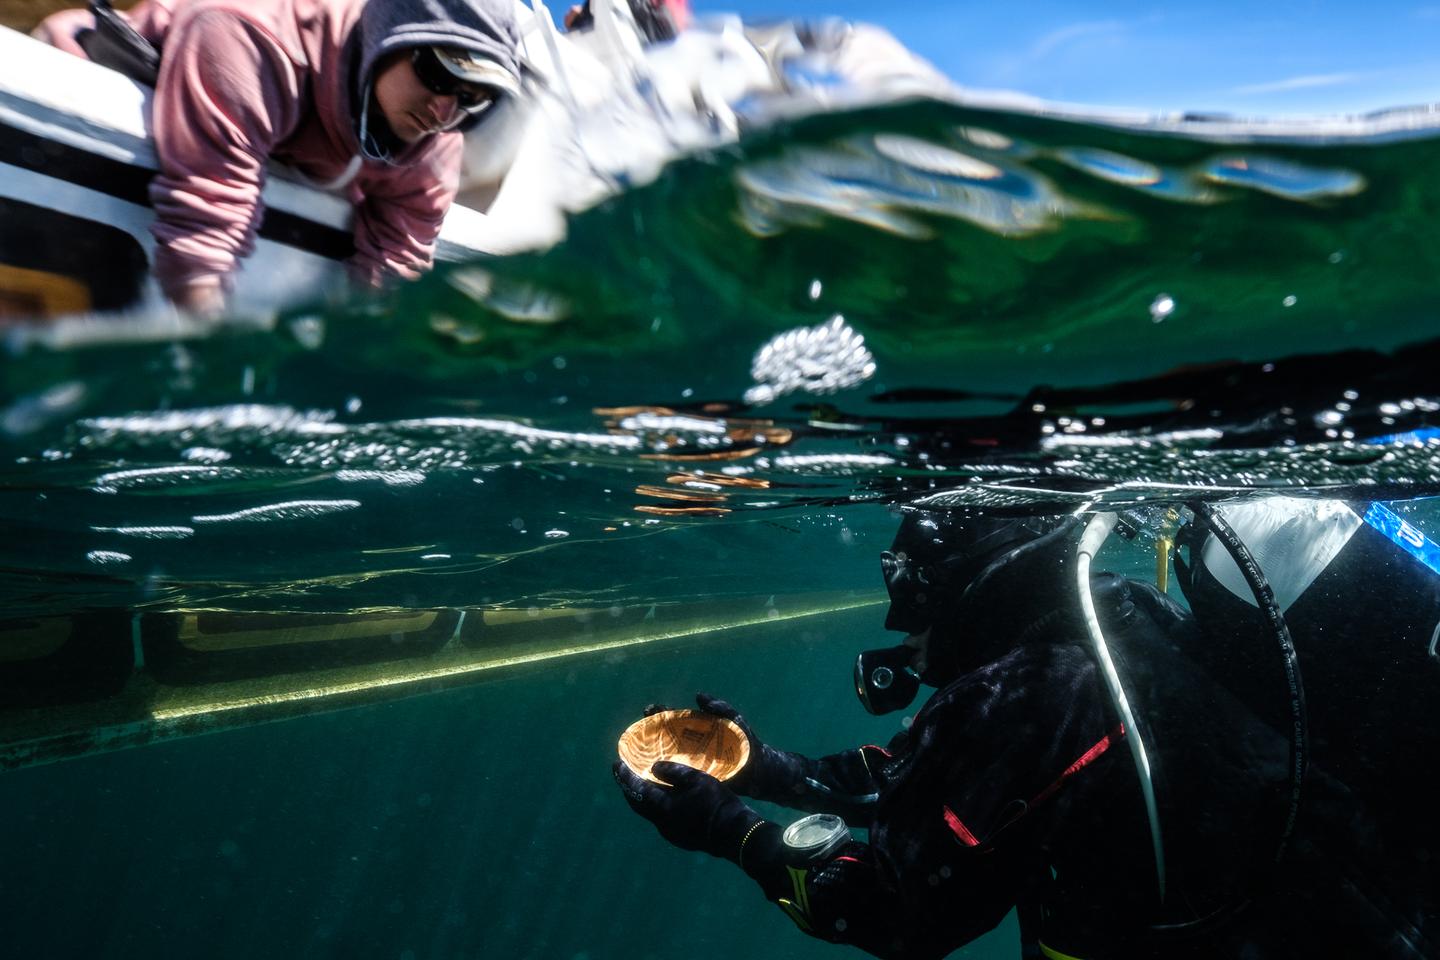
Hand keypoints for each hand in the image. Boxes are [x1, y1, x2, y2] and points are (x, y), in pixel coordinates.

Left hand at [613, 759, 764, 862]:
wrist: (735, 834)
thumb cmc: (717, 803)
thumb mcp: (696, 780)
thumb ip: (673, 772)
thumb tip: (654, 768)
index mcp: (663, 808)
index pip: (636, 789)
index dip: (625, 776)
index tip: (616, 763)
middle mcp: (661, 823)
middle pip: (638, 804)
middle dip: (629, 788)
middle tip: (624, 773)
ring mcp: (671, 833)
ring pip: (650, 812)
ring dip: (643, 797)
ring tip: (643, 782)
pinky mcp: (680, 838)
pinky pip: (662, 818)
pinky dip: (657, 805)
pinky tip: (666, 797)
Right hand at [641, 694, 798, 800]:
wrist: (760, 773)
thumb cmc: (749, 744)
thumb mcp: (735, 722)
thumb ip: (720, 708)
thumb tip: (698, 695)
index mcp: (700, 730)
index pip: (675, 719)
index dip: (661, 713)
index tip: (649, 709)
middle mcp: (692, 746)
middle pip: (666, 738)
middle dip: (651, 734)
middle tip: (639, 732)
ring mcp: (694, 763)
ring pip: (668, 758)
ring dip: (654, 756)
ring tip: (638, 754)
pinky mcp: (697, 780)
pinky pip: (678, 777)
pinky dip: (665, 776)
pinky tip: (652, 777)